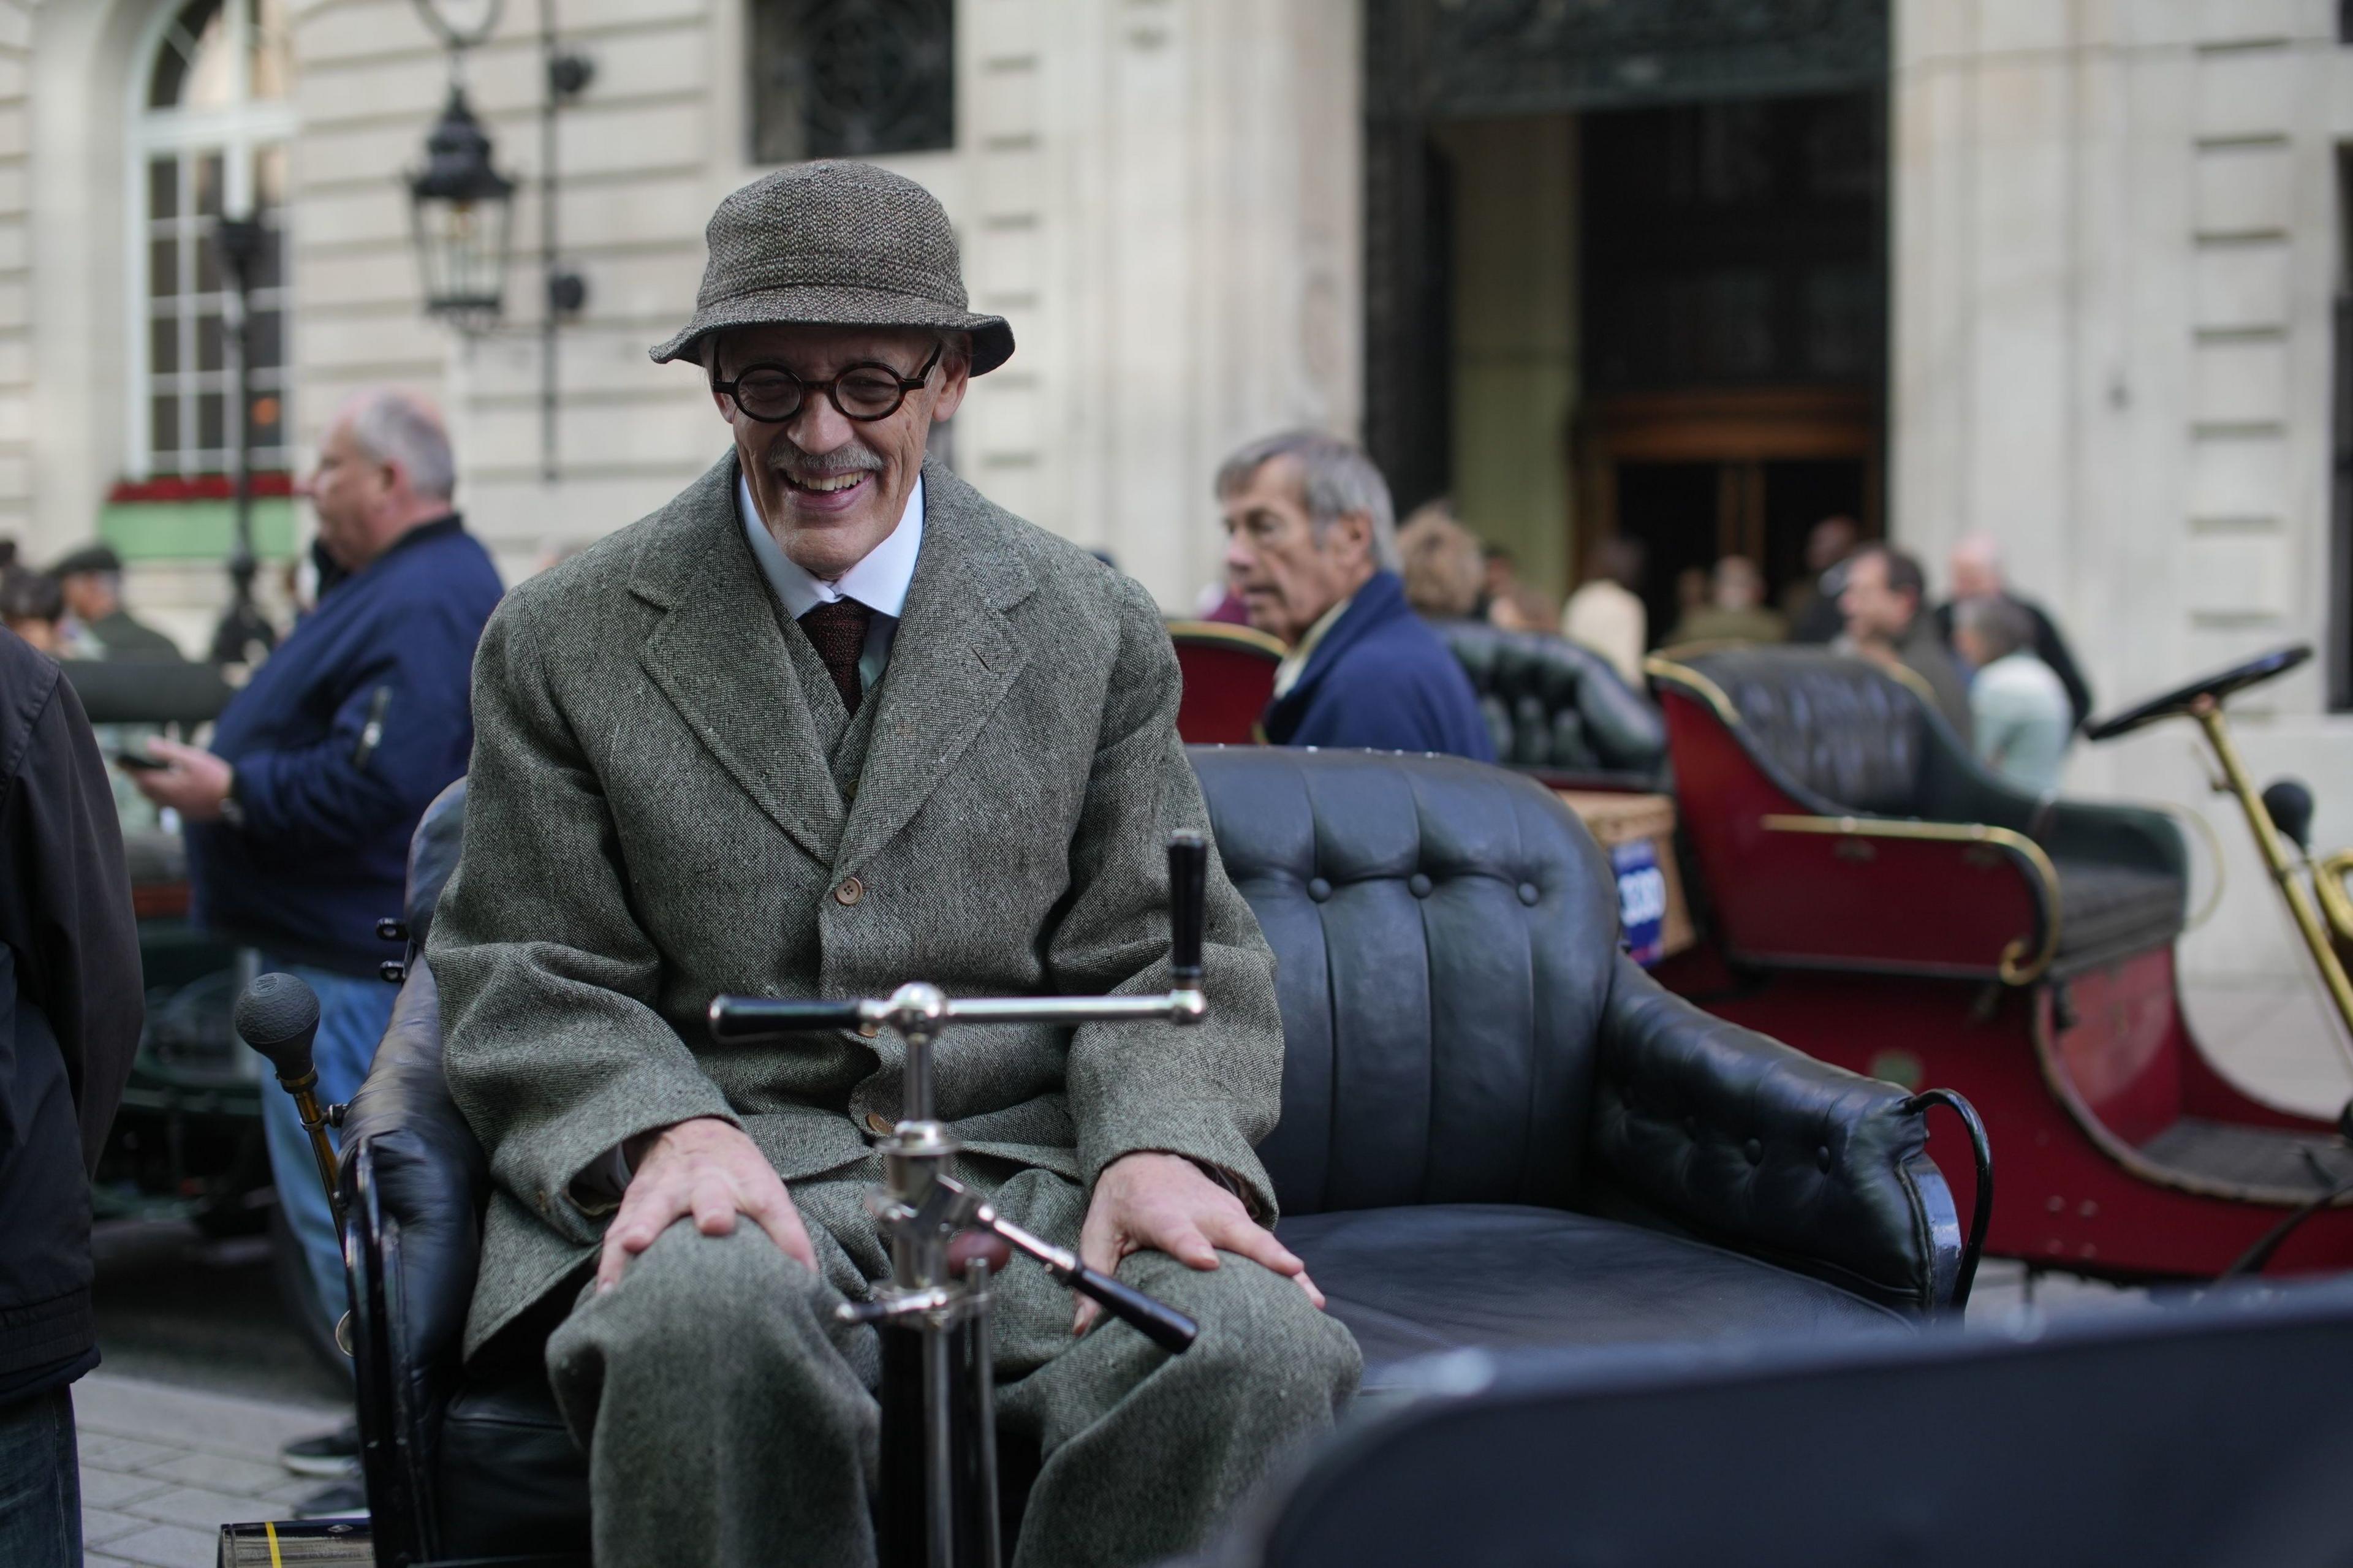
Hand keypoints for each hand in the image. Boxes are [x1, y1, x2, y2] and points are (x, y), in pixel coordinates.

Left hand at [130, 737, 233, 819]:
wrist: (237, 799)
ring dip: (152, 787)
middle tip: (139, 766)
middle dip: (140, 777)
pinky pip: (168, 804)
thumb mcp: (192, 758)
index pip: (139, 776)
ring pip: (155, 798)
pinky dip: (165, 795)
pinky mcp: (187, 813)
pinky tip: (178, 788)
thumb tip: (148, 743)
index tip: (119, 759)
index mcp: (166, 786)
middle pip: (144, 789)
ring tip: (158, 776)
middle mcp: (168, 800)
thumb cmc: (215, 776)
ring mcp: (178, 809)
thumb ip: (168, 750)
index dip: (128, 767)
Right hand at [595, 1116, 814, 1290]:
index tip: (799, 1264)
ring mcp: (667, 1189)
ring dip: (646, 1226)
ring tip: (636, 1246)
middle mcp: (707, 1181)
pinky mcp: (635, 1203)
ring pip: (655, 1206)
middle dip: (714, 1208)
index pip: (776, 1206)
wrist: (687, 1131)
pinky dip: (612, 1262)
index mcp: (748, 1181)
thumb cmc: (735, 1177)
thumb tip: (811, 1287)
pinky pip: (619, 1232)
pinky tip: (607, 1291)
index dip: (789, 1234)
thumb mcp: (766, 1193)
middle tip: (715, 1224)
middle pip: (713, 1194)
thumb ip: (786, 1237)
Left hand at [1073, 1151, 1321, 1334]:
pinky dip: (1290, 1271)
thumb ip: (1092, 1277)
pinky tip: (1311, 1298)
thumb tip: (1082, 1328)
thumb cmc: (1122, 1202)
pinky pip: (1268, 1248)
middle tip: (1290, 1272)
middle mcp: (1201, 1212)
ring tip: (1312, 1300)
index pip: (1177, 1232)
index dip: (1192, 1246)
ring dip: (1286, 1269)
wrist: (1148, 1157)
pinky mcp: (1241, 1222)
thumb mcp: (1098, 1233)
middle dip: (1264, 1253)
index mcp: (1162, 1215)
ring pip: (1262, 1242)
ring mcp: (1226, 1215)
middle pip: (1237, 1233)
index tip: (1207, 1262)